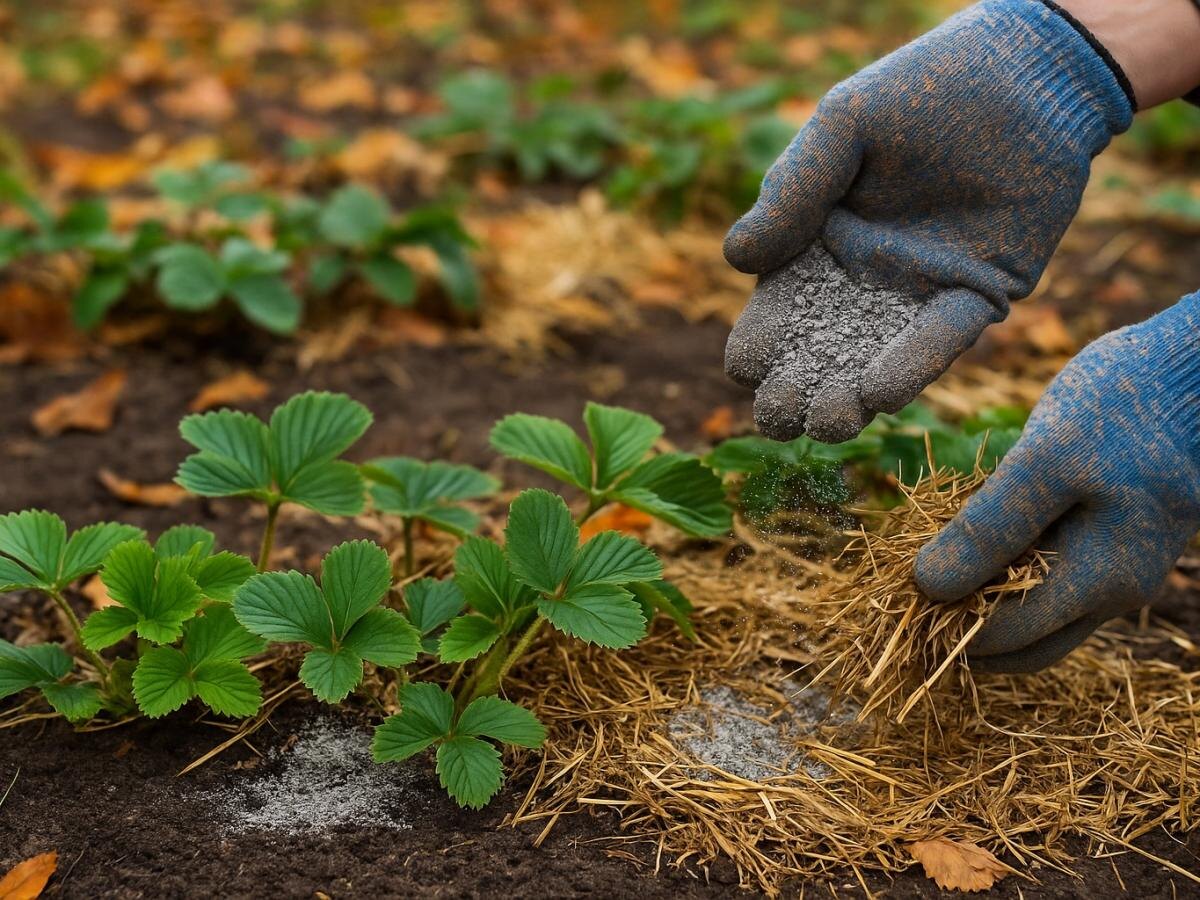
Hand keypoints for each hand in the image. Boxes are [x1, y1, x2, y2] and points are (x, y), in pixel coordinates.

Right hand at [723, 0, 1132, 442]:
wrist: (1022, 77)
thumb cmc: (919, 92)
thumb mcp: (842, 128)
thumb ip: (792, 191)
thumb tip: (737, 260)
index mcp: (814, 248)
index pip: (775, 315)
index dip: (757, 346)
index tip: (749, 363)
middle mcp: (862, 282)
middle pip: (816, 355)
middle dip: (793, 392)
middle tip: (781, 414)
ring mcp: (918, 295)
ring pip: (873, 363)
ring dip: (847, 399)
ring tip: (829, 423)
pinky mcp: (976, 295)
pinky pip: (939, 340)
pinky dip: (910, 366)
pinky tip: (879, 394)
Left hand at [914, 293, 1199, 672]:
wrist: (1198, 364)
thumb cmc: (1127, 404)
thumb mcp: (1048, 459)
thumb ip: (991, 527)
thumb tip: (928, 588)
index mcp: (1101, 579)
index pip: (1006, 638)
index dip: (946, 629)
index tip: (897, 599)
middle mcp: (1117, 589)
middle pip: (1024, 640)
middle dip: (961, 628)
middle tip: (903, 596)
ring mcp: (1122, 565)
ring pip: (1040, 614)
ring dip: (983, 604)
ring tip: (929, 569)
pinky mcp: (1116, 535)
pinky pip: (1053, 577)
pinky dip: (1008, 574)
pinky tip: (973, 540)